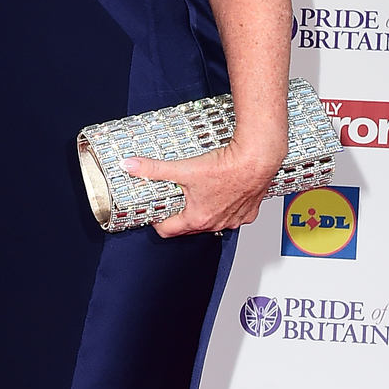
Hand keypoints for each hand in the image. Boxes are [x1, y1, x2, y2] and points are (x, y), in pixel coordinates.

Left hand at [124, 140, 282, 239]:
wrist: (257, 158)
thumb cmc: (227, 166)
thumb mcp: (183, 167)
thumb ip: (154, 168)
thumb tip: (131, 166)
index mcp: (198, 218)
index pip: (168, 231)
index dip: (158, 221)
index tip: (155, 212)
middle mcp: (217, 223)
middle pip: (190, 228)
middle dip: (180, 216)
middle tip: (175, 201)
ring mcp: (234, 219)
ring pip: (213, 222)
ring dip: (204, 212)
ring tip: (198, 194)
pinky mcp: (249, 211)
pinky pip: (233, 215)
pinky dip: (226, 207)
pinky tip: (222, 193)